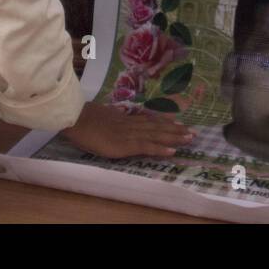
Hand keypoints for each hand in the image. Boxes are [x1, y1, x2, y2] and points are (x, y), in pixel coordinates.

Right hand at [61, 102, 194, 158]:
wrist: (76, 118)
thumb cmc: (83, 119)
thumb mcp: (102, 116)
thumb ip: (112, 119)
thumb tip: (116, 120)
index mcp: (125, 119)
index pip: (149, 120)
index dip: (164, 121)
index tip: (178, 122)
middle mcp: (131, 125)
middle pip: (157, 126)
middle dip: (176, 129)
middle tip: (193, 131)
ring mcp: (130, 134)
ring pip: (157, 135)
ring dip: (174, 137)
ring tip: (189, 138)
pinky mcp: (126, 145)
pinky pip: (147, 147)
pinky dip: (161, 149)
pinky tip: (172, 152)